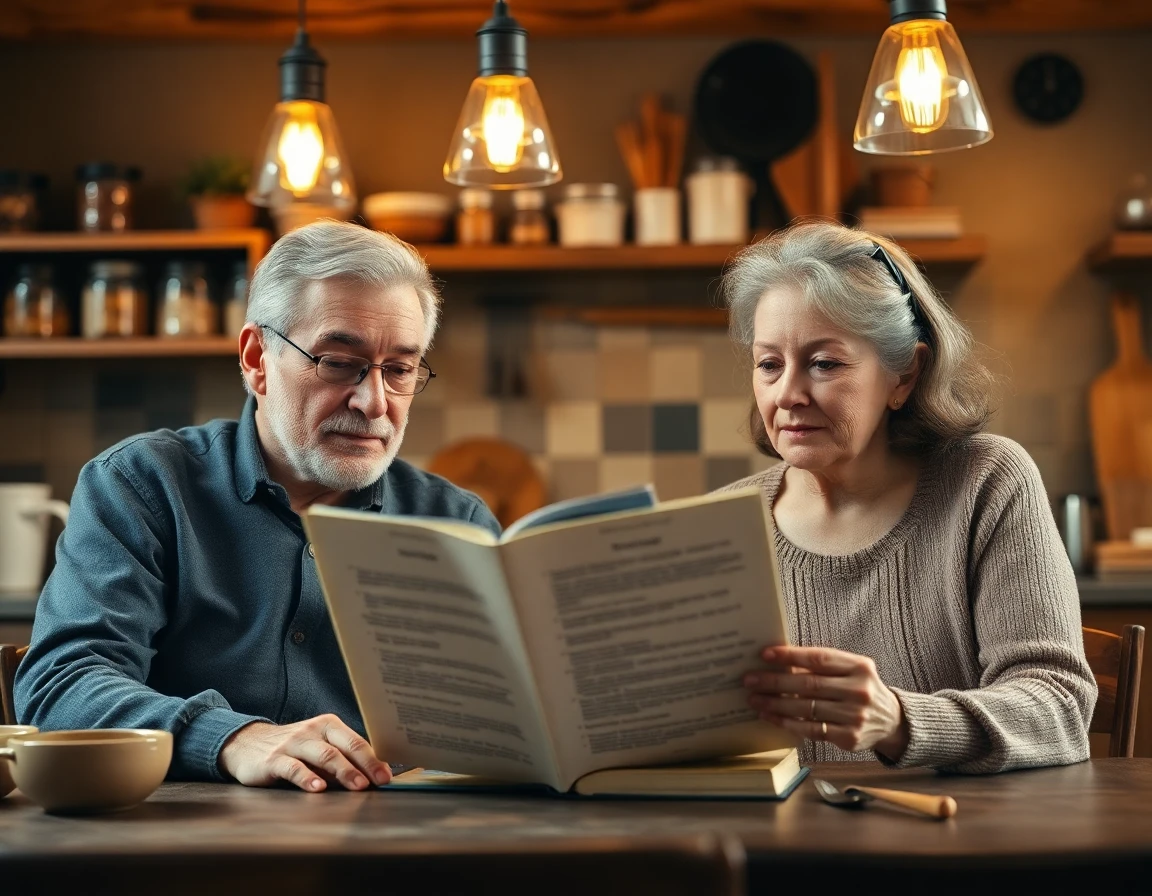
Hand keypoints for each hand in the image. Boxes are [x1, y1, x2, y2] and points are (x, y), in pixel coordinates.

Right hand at [218, 714, 391, 790]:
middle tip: (378, 782)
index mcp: (329, 726)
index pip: (356, 742)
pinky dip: (307, 778)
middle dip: (364, 765)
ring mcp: (293, 743)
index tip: (387, 777)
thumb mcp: (319, 749)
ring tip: (357, 786)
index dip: (373, 760)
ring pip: (323, 755)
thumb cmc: (293, 749)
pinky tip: (318, 789)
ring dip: (343, 771)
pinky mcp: (273, 759)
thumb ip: (341, 760)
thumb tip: (373, 777)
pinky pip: (293, 768)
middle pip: (343, 747)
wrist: (246, 744)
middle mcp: (313, 731)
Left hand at [743, 646, 909, 759]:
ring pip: (806, 709)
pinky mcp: (849, 738)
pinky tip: (770, 716)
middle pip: (809, 685)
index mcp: (859, 666)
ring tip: (754, 698)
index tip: (765, 654)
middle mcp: (859, 691)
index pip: (819, 658)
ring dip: (775, 704)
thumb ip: (822, 666)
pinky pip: (811, 730)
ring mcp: (855, 716)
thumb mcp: (850, 670)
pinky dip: (787, 723)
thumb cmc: (860, 688)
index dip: (790, 656)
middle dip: (774, 682)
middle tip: (749, 680)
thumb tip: (779, 662)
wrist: (891, 721)